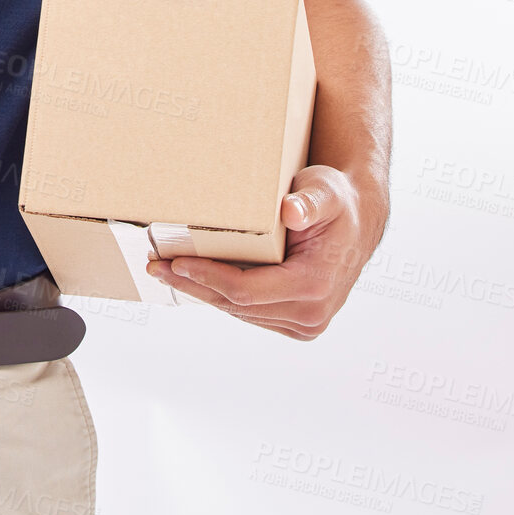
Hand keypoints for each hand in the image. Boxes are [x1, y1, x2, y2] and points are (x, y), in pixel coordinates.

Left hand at [144, 165, 383, 339]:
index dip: (207, 277)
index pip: (246, 291)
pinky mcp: (297, 322)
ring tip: (168, 270)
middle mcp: (311, 313)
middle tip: (155, 265)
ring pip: (240, 311)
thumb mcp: (325, 191)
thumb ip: (309, 202)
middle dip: (193, 285)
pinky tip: (198, 277)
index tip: (174, 261)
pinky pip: (250, 311)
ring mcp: (304, 323)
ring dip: (203, 291)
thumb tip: (289, 211)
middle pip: (237, 305)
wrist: (358, 220)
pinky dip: (222, 295)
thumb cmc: (337, 201)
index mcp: (314, 286)